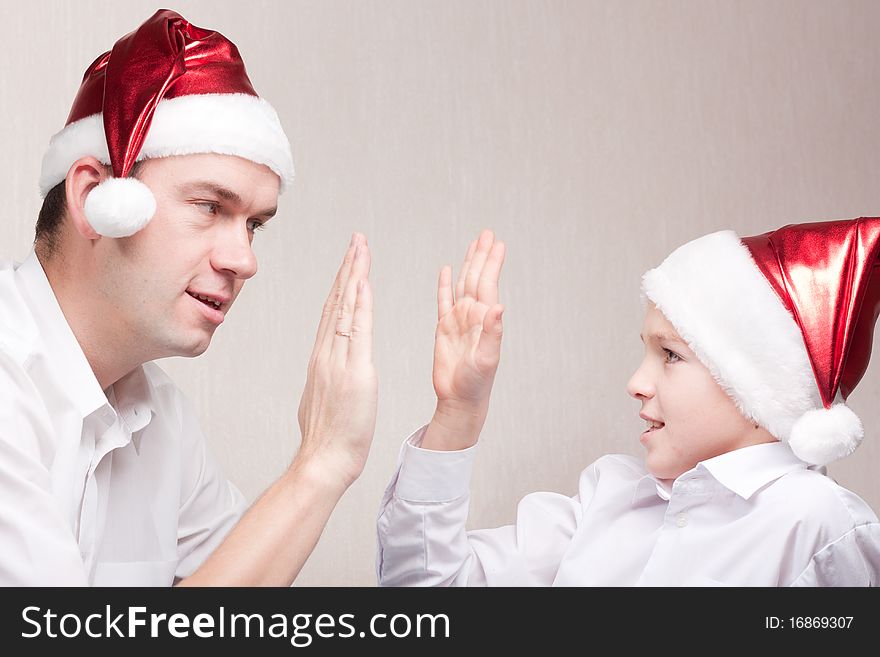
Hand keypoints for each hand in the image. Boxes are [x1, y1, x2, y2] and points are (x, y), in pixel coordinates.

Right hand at [294, 233, 377, 487]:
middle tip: (356, 240)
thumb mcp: (324, 398)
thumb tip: (328, 370)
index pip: (333, 312)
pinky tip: (363, 282)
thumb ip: (327, 378)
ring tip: (361, 248)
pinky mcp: (354, 371)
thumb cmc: (328, 438)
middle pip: (337, 302)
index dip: (342, 284)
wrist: (324, 460)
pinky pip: (357, 330)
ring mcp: (338, 361)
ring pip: (346, 309)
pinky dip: (360, 304)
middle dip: (348, 268)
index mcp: (323, 359)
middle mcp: (327, 353)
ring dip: (354, 275)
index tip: (349, 262)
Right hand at [421, 229, 505, 449]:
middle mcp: (473, 316)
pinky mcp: (444, 328)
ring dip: (469, 264)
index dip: (492, 263)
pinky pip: (443, 300)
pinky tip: (448, 270)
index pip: (488, 284)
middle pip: (477, 278)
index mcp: (484, 319)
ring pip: (463, 285)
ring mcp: (458, 320)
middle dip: (482, 256)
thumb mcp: (487, 359)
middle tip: (487, 234)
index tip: (497, 243)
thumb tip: (499, 306)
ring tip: (474, 244)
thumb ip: (493, 332)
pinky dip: (445, 284)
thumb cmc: (476, 383)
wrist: (459, 400)